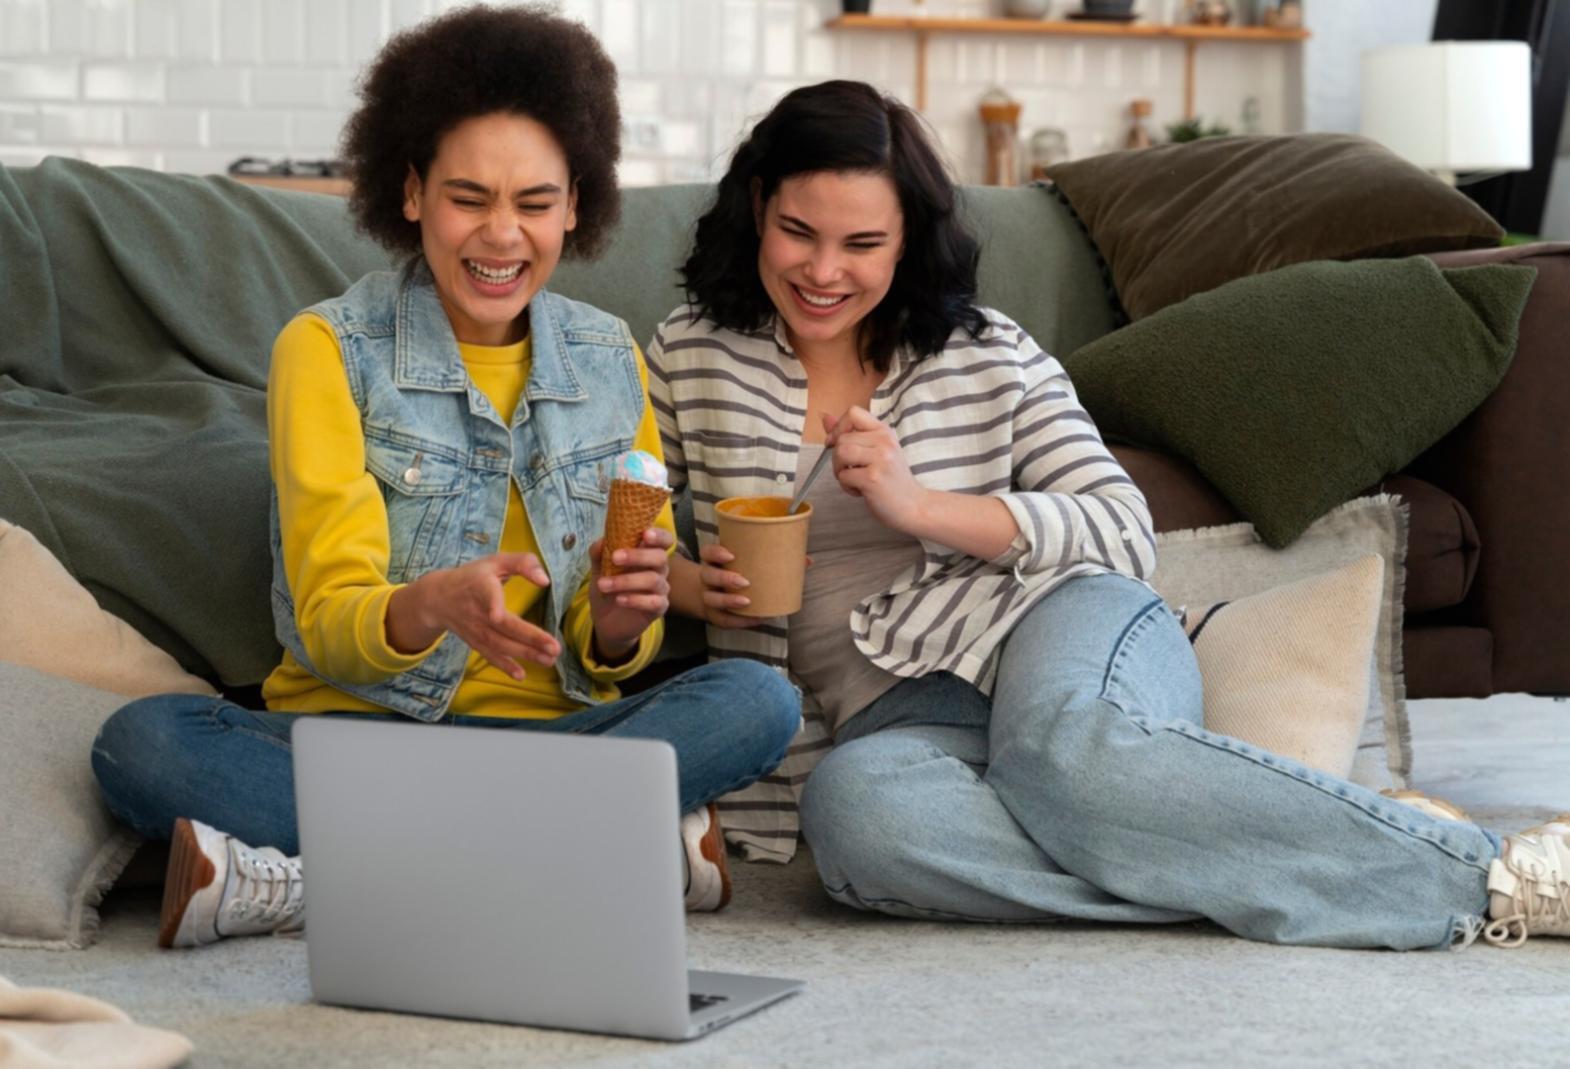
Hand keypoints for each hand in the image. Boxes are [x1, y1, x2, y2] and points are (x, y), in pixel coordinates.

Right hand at [388, 553, 559, 680]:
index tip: (496, 615)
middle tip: (554, 648)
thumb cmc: (474, 576)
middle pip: (503, 626)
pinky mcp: (474, 641)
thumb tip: (545, 581)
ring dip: (525, 654)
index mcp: (482, 586)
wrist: (437, 598)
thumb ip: (523, 562)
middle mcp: (477, 611)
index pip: (487, 596)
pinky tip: (520, 675)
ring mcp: (475, 629)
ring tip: (549, 660)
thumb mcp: (496, 561)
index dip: (492, 605)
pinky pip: (489, 655)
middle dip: (529, 638)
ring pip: (500, 644)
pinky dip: (504, 666)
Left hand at [590, 527, 674, 660]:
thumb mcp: (598, 570)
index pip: (664, 541)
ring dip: (627, 581)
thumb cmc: (607, 589)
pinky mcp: (659, 608)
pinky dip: (636, 599)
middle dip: (638, 556)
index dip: (659, 535)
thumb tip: (602, 541)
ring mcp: (660, 589)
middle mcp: (658, 570)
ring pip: (653, 580)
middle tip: (615, 558)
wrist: (605, 620)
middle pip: (660, 557)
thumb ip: (599, 554)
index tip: (645, 534)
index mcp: (647, 555)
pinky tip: (619, 599)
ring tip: (604, 585)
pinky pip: (654, 602)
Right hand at [692, 542, 761, 629]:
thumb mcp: (743, 564)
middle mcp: (708, 580)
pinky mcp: (716, 615)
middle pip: (708, 576)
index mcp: (713, 563)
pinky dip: (740, 620)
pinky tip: (758, 618)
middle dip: (724, 579)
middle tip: (745, 582)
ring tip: (747, 602)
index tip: (731, 556)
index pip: (707, 553)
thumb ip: (763, 559)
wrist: (715, 596)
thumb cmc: (740, 574)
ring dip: (728, 601)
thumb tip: (799, 557)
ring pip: (711, 599)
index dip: (716, 553)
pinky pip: (724, 619)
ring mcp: (709, 598)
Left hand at [824, 407, 928, 535]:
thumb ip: (852, 434)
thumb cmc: (892, 480)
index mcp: (884, 432)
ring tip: (854, 480)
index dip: (838, 427)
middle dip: (837, 457)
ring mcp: (880, 459)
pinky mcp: (873, 478)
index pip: (853, 413)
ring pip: (840, 454)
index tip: (835, 443)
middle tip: (851, 471)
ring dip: (840, 470)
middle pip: (842, 438)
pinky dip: (846, 486)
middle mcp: (884, 442)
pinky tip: (861, 491)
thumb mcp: (877, 451)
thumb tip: (825, 418)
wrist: (913, 505)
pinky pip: (843, 476)